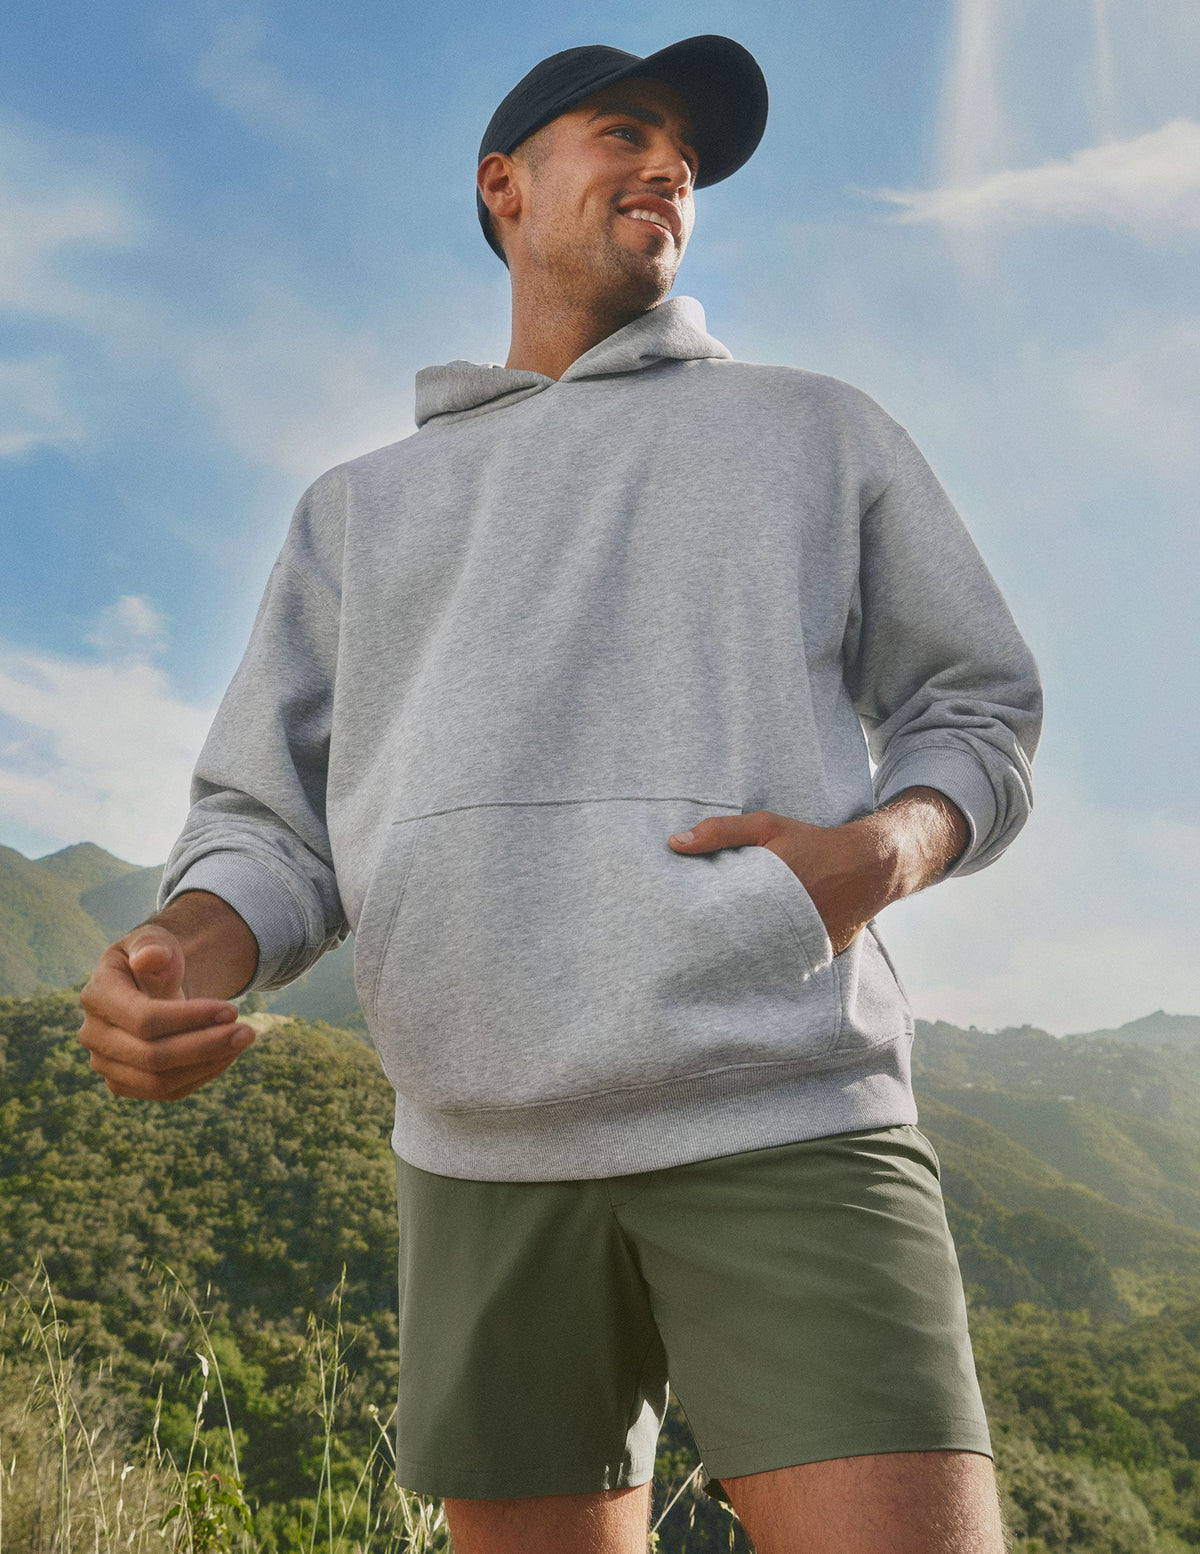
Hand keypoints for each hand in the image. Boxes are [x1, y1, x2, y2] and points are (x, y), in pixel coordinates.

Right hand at [78, 926, 255, 1100]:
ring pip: (159, 1081)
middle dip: (205, 1046)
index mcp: (97, 995)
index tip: (232, 1009)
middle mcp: (93, 1035)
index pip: (144, 1019)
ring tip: (242, 1040)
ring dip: (207, 1064)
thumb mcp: (155, 940)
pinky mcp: (125, 1083)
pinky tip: (227, 1054)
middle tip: (248, 1032)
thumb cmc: (155, 958)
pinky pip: (166, 1091)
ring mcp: (106, 1064)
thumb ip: (152, 945)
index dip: (190, 1019)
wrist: (149, 983)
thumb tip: (152, 957)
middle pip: (152, 1056)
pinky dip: (201, 1075)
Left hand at [667, 810, 901, 955]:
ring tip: (715, 965)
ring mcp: (805, 943)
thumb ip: (719, 832)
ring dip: (744, 957)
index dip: (701, 927)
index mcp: (768, 891)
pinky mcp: (819, 954)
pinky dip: (772, 961)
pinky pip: (788, 964)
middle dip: (718, 947)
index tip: (682, 930)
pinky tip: (753, 963)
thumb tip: (674, 843)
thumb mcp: (766, 825)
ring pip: (763, 958)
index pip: (723, 919)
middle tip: (690, 953)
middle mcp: (787, 921)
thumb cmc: (812, 843)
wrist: (869, 866)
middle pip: (739, 944)